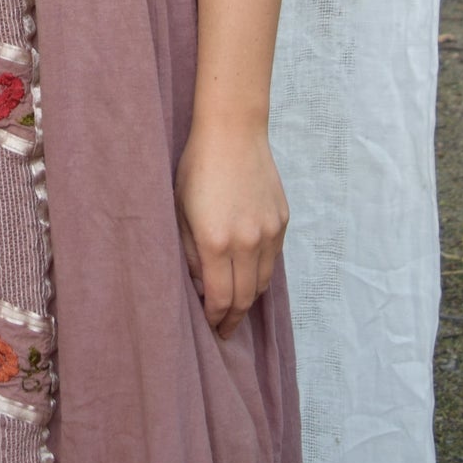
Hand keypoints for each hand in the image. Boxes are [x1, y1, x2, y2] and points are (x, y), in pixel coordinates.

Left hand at [174, 122, 288, 339]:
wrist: (233, 132)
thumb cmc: (197, 168)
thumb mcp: (180, 211)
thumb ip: (189, 252)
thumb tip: (200, 284)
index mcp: (216, 241)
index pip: (221, 298)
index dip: (216, 318)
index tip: (211, 327)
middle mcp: (247, 242)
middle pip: (245, 298)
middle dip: (234, 318)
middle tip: (225, 330)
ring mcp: (268, 232)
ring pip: (263, 281)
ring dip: (249, 298)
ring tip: (236, 306)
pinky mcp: (282, 221)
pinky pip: (273, 259)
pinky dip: (261, 273)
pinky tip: (248, 273)